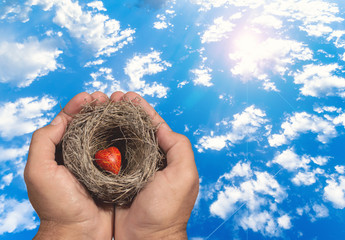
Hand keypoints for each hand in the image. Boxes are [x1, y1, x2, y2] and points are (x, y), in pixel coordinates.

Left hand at [24, 92, 113, 239]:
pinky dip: (124, 136)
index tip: (90, 96)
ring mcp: (97, 163)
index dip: (78, 106)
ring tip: (121, 106)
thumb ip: (43, 142)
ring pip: (105, 134)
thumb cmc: (57, 205)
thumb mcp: (39, 172)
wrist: (80, 233)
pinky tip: (130, 127)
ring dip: (113, 118)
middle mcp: (78, 155)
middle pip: (89, 124)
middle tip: (109, 98)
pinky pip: (119, 150)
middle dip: (98, 108)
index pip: (68, 121)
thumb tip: (61, 120)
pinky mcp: (113, 172)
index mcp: (60, 152)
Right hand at [112, 92, 198, 239]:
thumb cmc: (167, 209)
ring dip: (111, 123)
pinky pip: (106, 157)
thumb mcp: (183, 175)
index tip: (129, 96)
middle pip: (134, 130)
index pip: (153, 126)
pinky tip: (92, 131)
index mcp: (165, 156)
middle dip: (123, 112)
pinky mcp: (114, 179)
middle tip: (110, 98)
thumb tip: (161, 127)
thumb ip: (179, 147)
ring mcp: (130, 169)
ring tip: (100, 108)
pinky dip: (100, 143)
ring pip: (119, 140)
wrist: (146, 239)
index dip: (141, 110)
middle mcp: (147, 160)